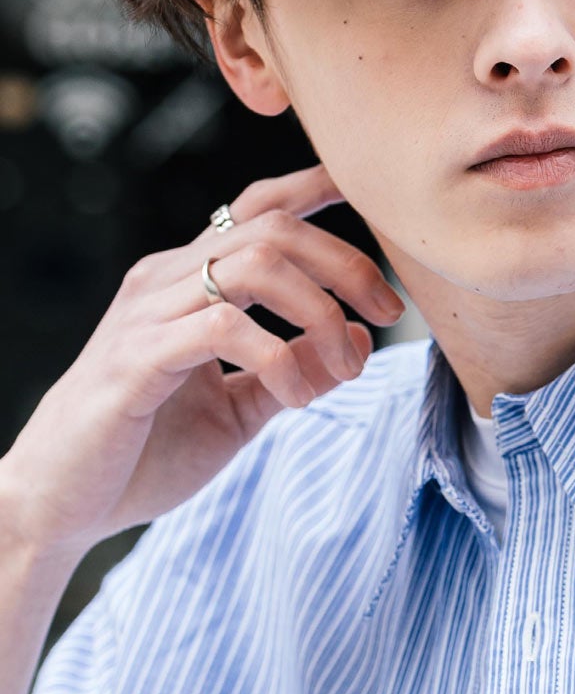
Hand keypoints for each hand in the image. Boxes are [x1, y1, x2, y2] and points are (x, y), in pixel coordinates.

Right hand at [0, 164, 405, 560]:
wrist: (64, 503)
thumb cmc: (146, 451)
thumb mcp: (243, 407)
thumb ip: (298, 369)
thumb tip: (362, 339)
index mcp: (189, 281)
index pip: (257, 210)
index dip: (316, 190)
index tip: (372, 198)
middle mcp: (167, 280)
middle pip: (274, 229)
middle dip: (347, 263)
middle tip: (391, 312)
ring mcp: (149, 315)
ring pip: (255, 266)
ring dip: (320, 312)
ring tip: (344, 366)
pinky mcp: (137, 358)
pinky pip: (224, 327)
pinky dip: (279, 358)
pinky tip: (295, 397)